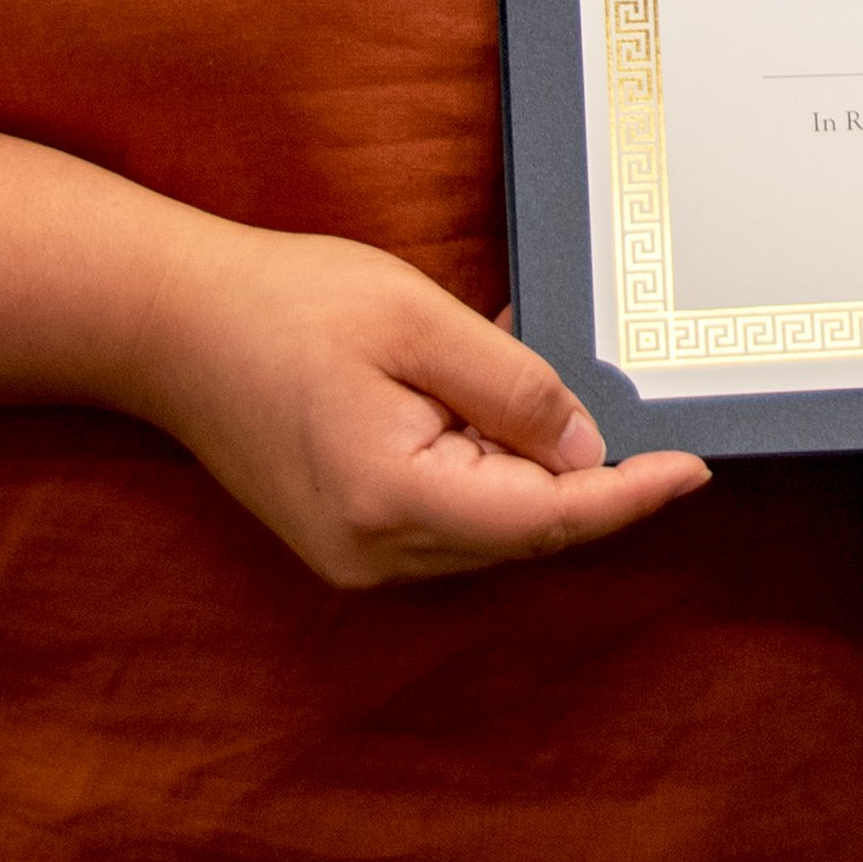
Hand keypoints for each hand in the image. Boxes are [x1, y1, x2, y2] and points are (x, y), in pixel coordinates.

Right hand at [122, 224, 706, 587]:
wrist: (166, 326)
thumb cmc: (282, 306)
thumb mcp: (417, 320)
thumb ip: (512, 387)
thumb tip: (588, 448)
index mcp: (394, 499)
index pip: (548, 518)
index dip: (631, 496)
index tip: (696, 469)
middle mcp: (376, 551)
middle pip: (524, 530)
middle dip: (587, 474)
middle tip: (639, 402)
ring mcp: (355, 555)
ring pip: (489, 526)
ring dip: (531, 464)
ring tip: (542, 370)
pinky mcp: (344, 537)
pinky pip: (447, 513)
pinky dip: (486, 465)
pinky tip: (487, 396)